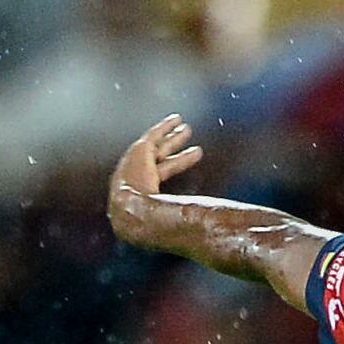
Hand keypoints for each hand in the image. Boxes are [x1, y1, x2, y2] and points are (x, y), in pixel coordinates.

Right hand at [107, 115, 203, 243]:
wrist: (130, 212)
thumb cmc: (149, 221)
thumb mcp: (171, 219)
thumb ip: (188, 217)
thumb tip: (213, 224)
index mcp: (144, 189)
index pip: (164, 171)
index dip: (178, 162)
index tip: (193, 155)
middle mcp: (139, 174)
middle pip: (161, 156)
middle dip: (174, 146)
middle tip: (187, 135)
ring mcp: (137, 162)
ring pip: (158, 145)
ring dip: (172, 136)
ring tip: (187, 128)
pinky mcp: (139, 150)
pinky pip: (153, 135)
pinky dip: (164, 126)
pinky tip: (176, 118)